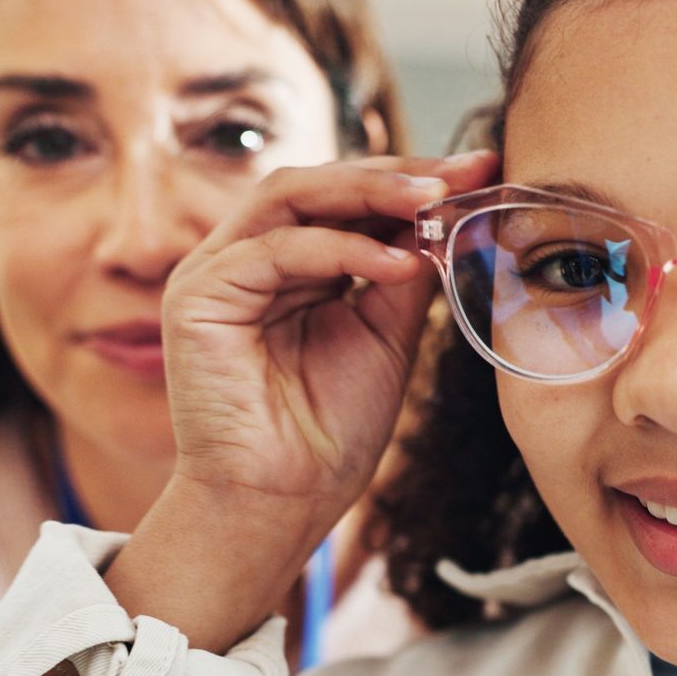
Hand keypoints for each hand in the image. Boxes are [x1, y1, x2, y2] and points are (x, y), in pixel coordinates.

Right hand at [162, 151, 499, 508]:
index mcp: (291, 266)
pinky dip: (340, 249)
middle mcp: (247, 258)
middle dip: (396, 174)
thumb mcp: (386, 337)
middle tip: (463, 172)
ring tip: (433, 201)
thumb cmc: (329, 433)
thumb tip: (448, 212)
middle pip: (319, 183)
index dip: (412, 182)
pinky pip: (275, 250)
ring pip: (291, 196)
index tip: (480, 171)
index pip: (347, 199)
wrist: (283, 504)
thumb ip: (405, 274)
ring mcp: (216, 271)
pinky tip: (397, 264)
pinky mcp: (197, 295)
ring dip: (369, 192)